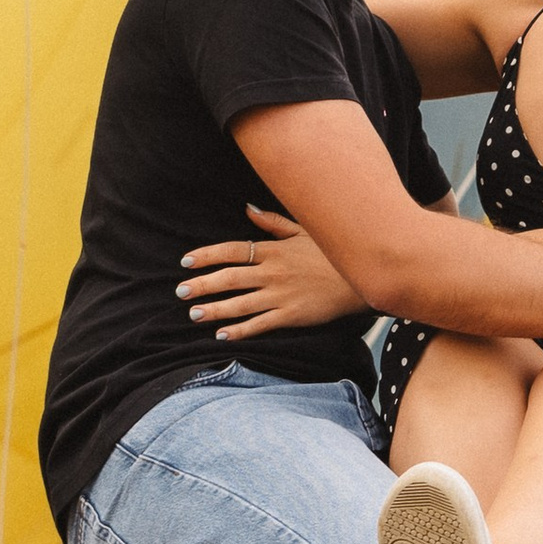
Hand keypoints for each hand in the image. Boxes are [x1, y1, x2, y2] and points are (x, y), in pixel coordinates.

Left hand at [180, 205, 361, 336]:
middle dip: (202, 285)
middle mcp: (272, 272)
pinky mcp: (291, 316)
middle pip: (229, 279)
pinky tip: (222, 335)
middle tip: (180, 292)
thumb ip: (273, 222)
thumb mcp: (304, 230)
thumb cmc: (332, 252)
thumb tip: (247, 208)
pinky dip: (239, 331)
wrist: (362, 277)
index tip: (186, 261)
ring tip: (193, 314)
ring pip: (239, 304)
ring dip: (214, 309)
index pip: (232, 251)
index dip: (207, 256)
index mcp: (274, 250)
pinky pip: (260, 325)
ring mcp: (281, 295)